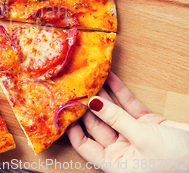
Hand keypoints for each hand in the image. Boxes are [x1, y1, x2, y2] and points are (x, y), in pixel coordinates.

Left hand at [67, 72, 188, 172]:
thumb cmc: (176, 161)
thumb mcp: (142, 138)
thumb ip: (116, 119)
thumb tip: (91, 102)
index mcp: (115, 162)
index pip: (84, 145)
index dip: (72, 127)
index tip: (63, 108)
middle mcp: (121, 150)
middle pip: (96, 125)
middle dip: (86, 106)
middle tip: (74, 86)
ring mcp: (133, 136)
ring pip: (111, 112)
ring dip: (101, 95)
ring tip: (88, 77)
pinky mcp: (146, 124)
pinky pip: (127, 106)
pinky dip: (118, 92)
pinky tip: (108, 77)